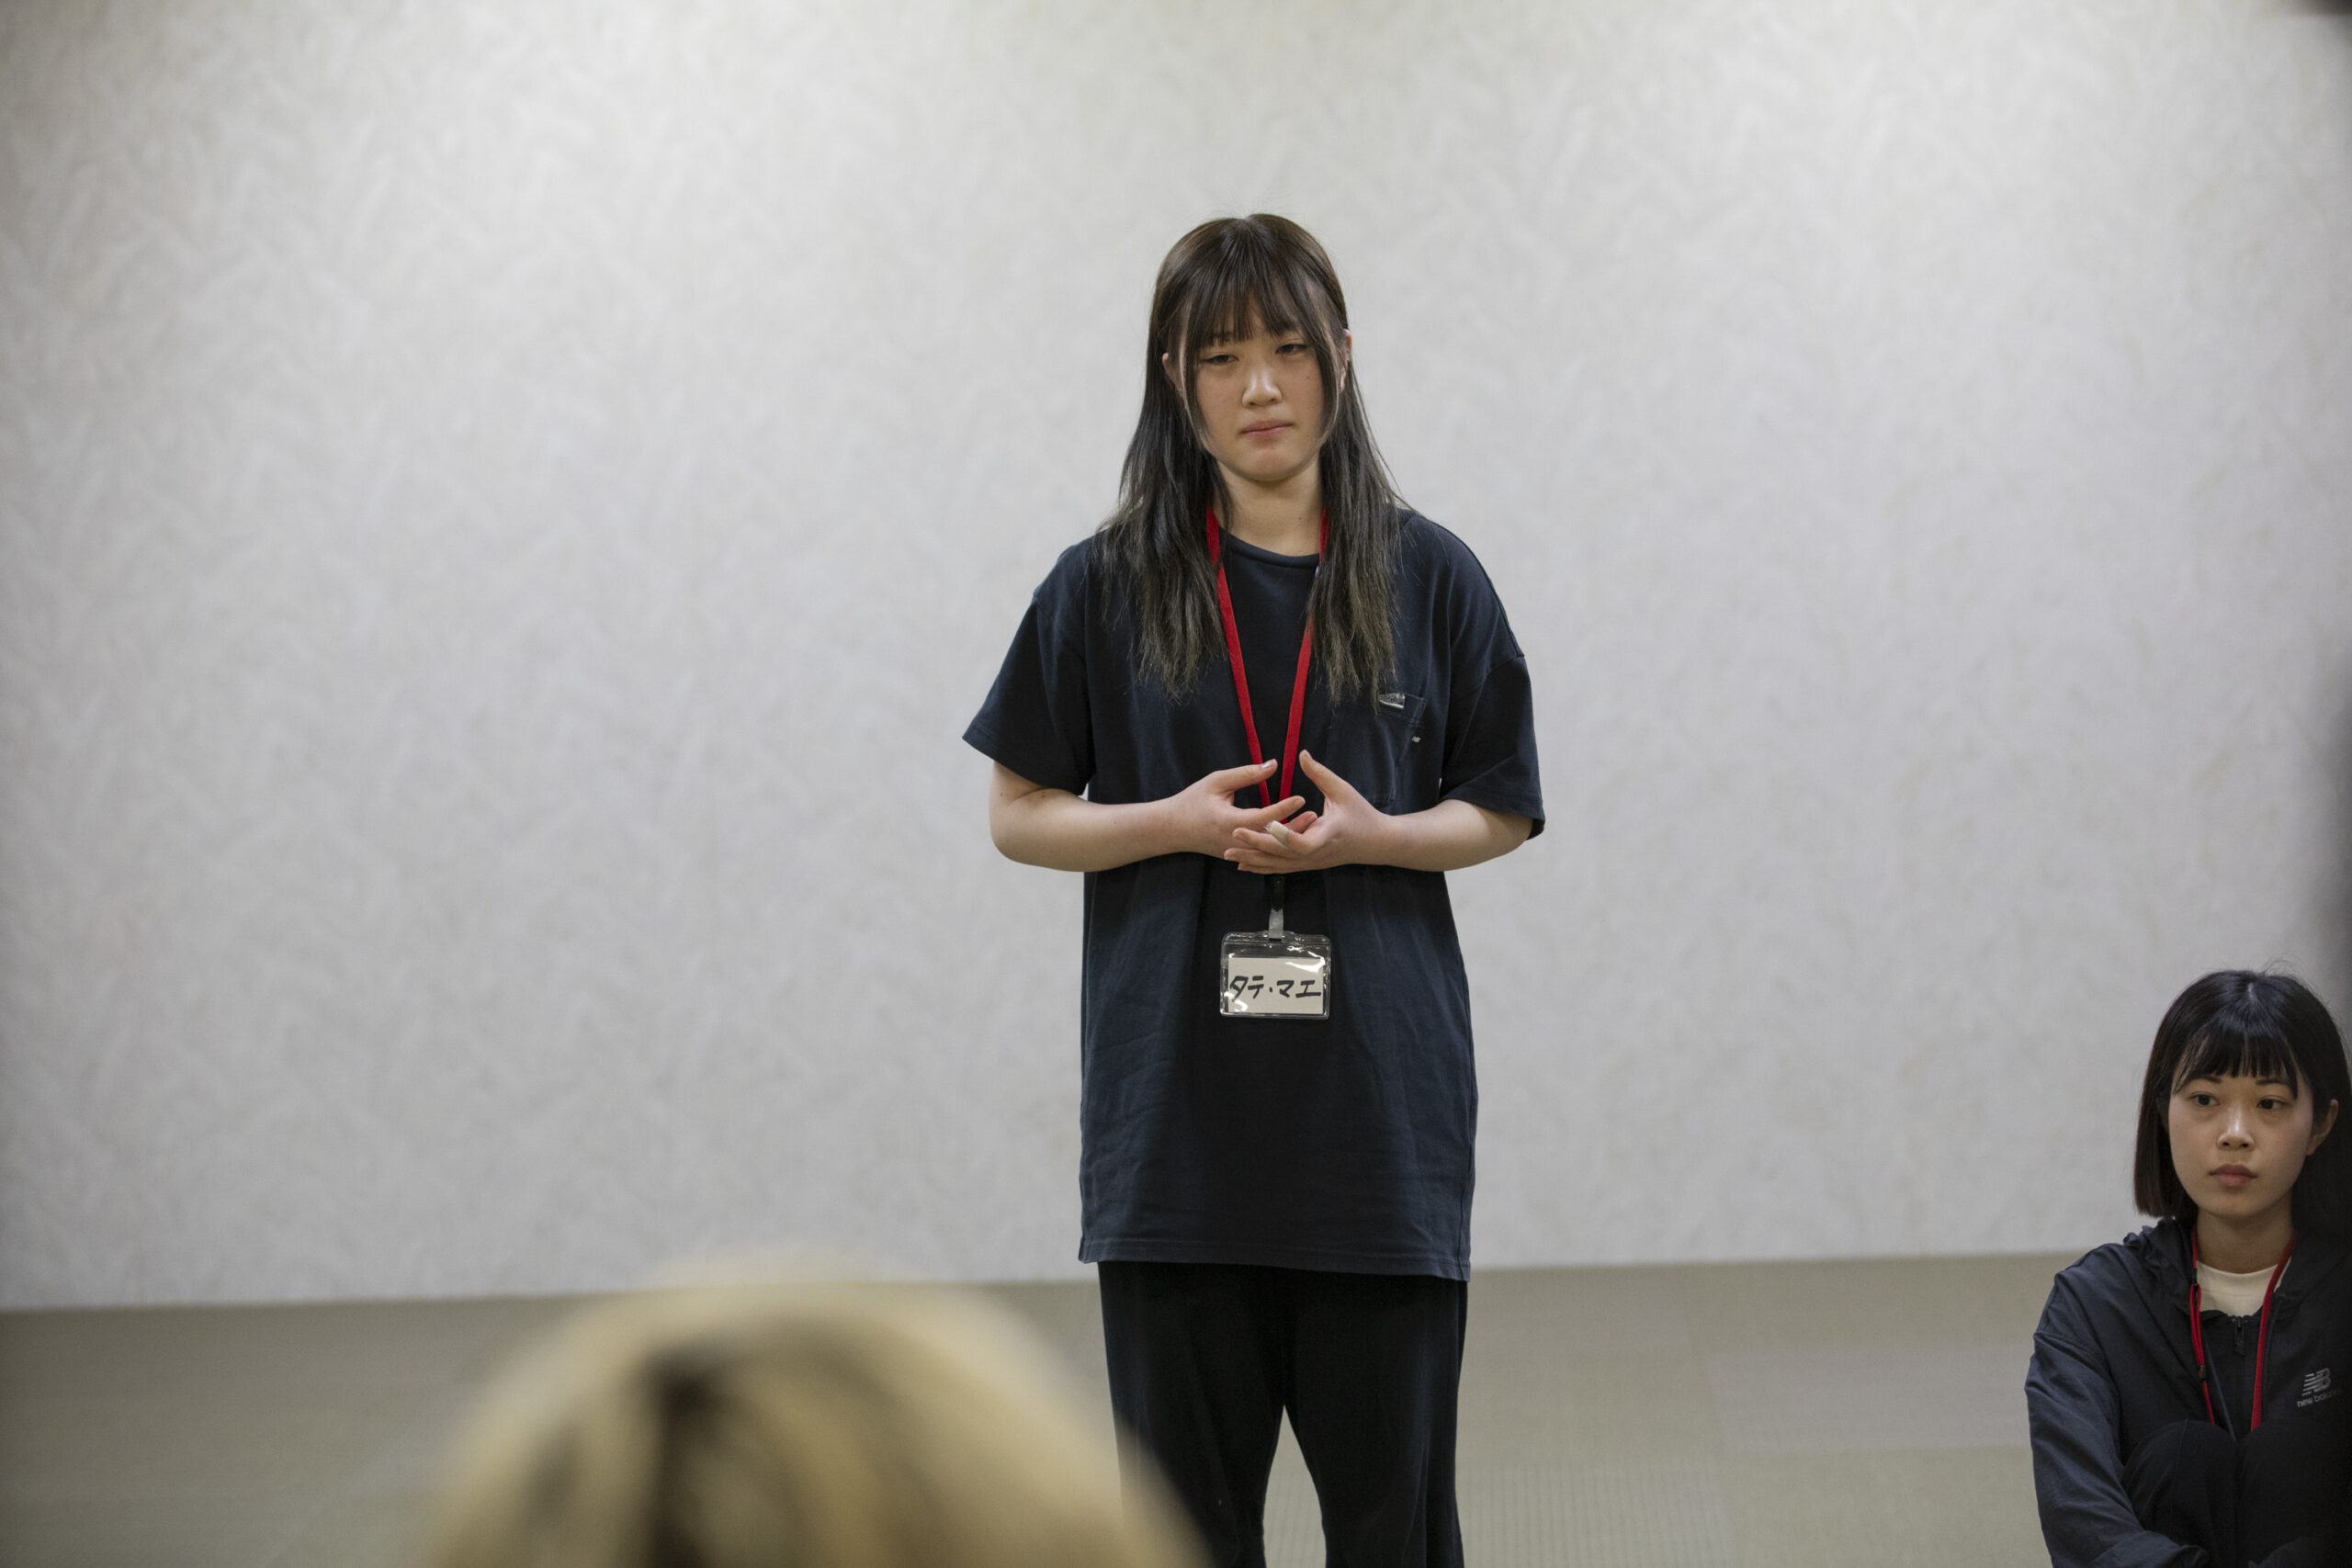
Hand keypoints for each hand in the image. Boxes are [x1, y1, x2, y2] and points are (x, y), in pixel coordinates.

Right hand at [1166, 760, 1305, 857]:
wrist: (1172, 829)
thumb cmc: (1192, 801)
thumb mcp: (1216, 782)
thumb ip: (1246, 774)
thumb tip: (1273, 765)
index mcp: (1229, 821)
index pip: (1262, 817)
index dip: (1283, 807)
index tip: (1300, 797)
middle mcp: (1235, 841)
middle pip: (1271, 838)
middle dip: (1294, 827)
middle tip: (1314, 816)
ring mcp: (1236, 852)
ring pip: (1269, 849)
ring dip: (1290, 838)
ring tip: (1309, 825)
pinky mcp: (1237, 856)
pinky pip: (1261, 854)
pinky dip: (1278, 846)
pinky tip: (1294, 837)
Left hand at [1223, 751, 1389, 873]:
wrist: (1375, 843)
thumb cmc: (1361, 814)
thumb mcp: (1343, 790)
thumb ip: (1320, 773)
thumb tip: (1301, 753)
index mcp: (1328, 834)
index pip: (1303, 842)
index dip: (1284, 835)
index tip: (1266, 824)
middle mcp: (1317, 853)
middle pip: (1283, 855)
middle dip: (1257, 846)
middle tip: (1233, 835)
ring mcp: (1311, 862)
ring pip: (1279, 865)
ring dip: (1255, 860)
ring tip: (1230, 855)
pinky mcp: (1307, 865)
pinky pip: (1282, 868)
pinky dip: (1263, 866)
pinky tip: (1245, 864)